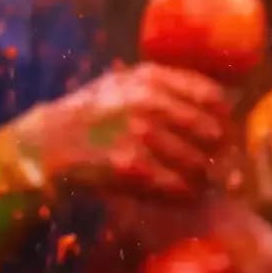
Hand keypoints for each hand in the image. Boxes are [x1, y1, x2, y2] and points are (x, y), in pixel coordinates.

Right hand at [19, 63, 230, 199]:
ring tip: (200, 182)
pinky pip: (178, 186)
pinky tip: (184, 194)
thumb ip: (170, 85)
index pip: (213, 98)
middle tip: (218, 165)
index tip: (224, 134)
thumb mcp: (125, 83)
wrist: (45, 144)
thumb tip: (226, 101)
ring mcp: (140, 136)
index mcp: (150, 78)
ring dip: (204, 178)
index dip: (225, 120)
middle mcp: (148, 103)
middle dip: (219, 153)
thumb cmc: (92, 114)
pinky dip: (187, 194)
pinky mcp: (131, 169)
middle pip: (212, 133)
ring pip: (199, 163)